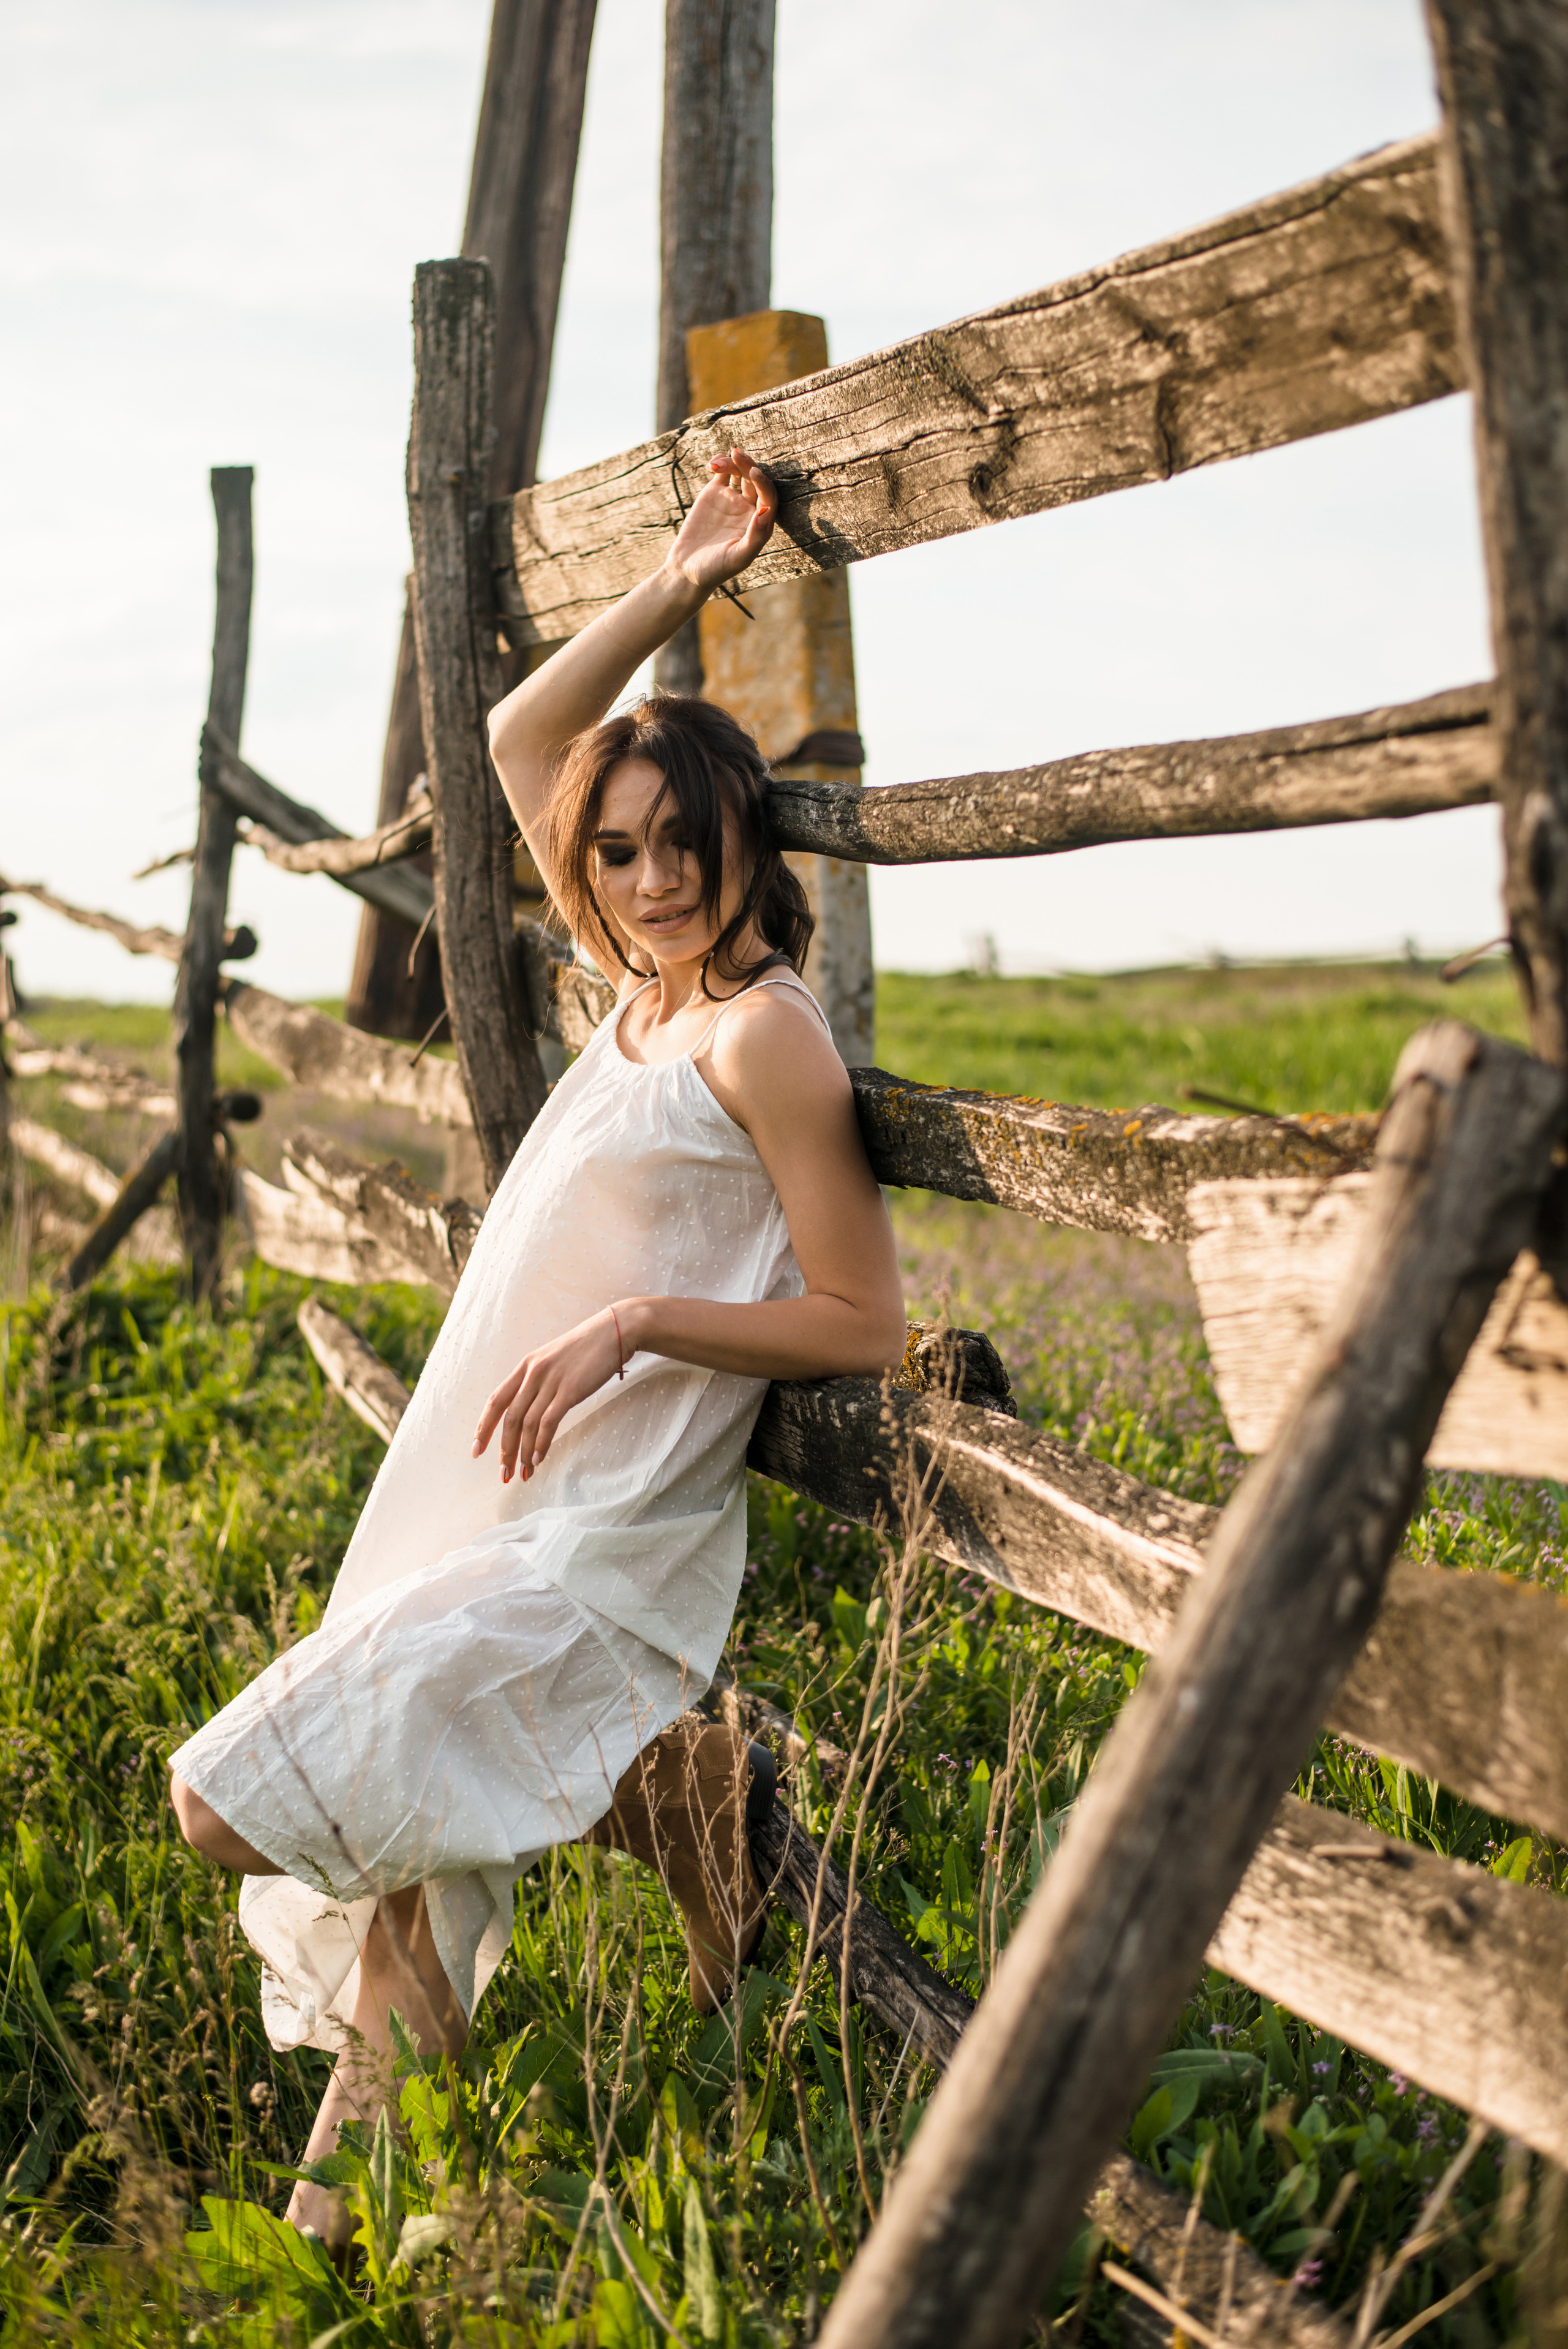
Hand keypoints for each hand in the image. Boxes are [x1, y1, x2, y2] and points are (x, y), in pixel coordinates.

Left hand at [472, 1307, 625, 1482]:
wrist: (614, 1331)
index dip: (484, 1427)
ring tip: (525, 1472)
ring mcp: (551, 1381)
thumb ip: (538, 1380)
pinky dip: (541, 1444)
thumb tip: (528, 1409)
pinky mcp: (570, 1390)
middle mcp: (533, 1374)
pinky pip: (549, 1422)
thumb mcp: (553, 1359)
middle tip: (504, 1474)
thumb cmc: (586, 1349)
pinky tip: (539, 1458)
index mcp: (525, 1366)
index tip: (476, 1450)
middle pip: (510, 1418)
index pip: (496, 1401)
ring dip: (524, 1453)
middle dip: (505, 1450)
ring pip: (528, 1424)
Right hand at [665, 448, 776, 595]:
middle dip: (748, 465)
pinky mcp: (715, 493)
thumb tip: (765, 510)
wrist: (687, 569)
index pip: (768, 496)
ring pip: (740, 472)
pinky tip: (712, 465)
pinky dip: (720, 463)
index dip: (763, 482)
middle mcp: (750, 508)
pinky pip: (723, 472)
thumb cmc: (715, 569)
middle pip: (755, 480)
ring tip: (718, 463)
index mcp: (761, 523)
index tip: (753, 472)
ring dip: (733, 462)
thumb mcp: (738, 558)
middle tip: (736, 454)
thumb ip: (754, 537)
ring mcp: (733, 499)